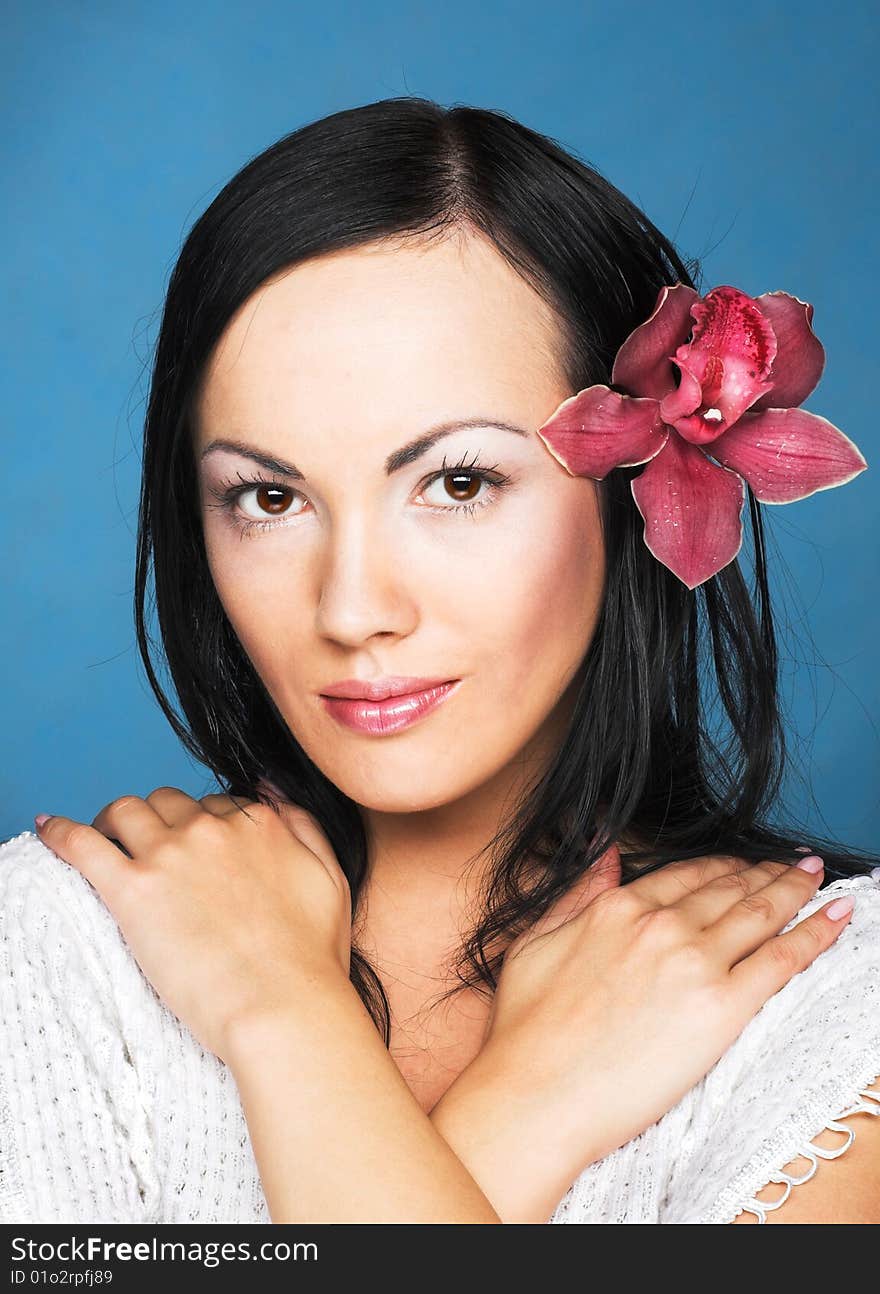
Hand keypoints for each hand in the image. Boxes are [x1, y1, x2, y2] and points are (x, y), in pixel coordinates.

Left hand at [33, 782, 351, 1063]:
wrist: (284, 1007)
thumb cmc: (311, 959)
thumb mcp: (331, 878)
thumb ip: (303, 825)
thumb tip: (271, 791)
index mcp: (260, 825)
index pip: (217, 804)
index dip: (204, 826)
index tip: (197, 850)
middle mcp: (213, 829)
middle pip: (169, 802)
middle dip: (160, 821)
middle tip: (152, 851)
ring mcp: (171, 855)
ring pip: (126, 811)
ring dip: (115, 822)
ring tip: (107, 842)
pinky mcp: (133, 890)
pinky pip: (82, 844)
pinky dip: (61, 832)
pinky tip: (49, 830)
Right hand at [479, 847, 852, 1168]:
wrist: (537, 1093)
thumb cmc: (527, 1030)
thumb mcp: (535, 941)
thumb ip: (577, 893)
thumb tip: (605, 854)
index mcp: (618, 908)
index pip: (687, 875)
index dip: (723, 867)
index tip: (742, 865)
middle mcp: (661, 925)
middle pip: (730, 888)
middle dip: (767, 873)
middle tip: (795, 867)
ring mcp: (694, 962)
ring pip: (761, 913)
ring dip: (796, 891)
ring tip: (817, 880)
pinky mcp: (722, 1007)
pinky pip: (783, 959)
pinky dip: (816, 933)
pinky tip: (835, 918)